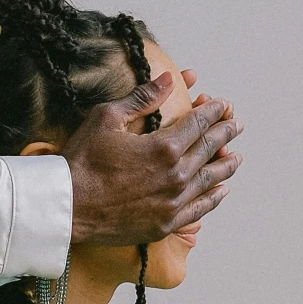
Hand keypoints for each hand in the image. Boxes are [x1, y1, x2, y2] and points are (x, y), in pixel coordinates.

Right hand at [64, 80, 241, 245]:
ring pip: (210, 180)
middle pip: (210, 149)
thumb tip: (170, 79)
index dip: (213, 111)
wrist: (66, 207)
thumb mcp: (107, 118)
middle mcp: (176, 176)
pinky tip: (221, 190)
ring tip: (236, 156)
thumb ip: (142, 98)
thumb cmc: (81, 161)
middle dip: (225, 133)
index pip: (199, 124)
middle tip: (236, 125)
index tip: (222, 105)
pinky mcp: (165, 224)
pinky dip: (214, 197)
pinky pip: (199, 209)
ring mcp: (173, 203)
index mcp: (164, 148)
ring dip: (226, 165)